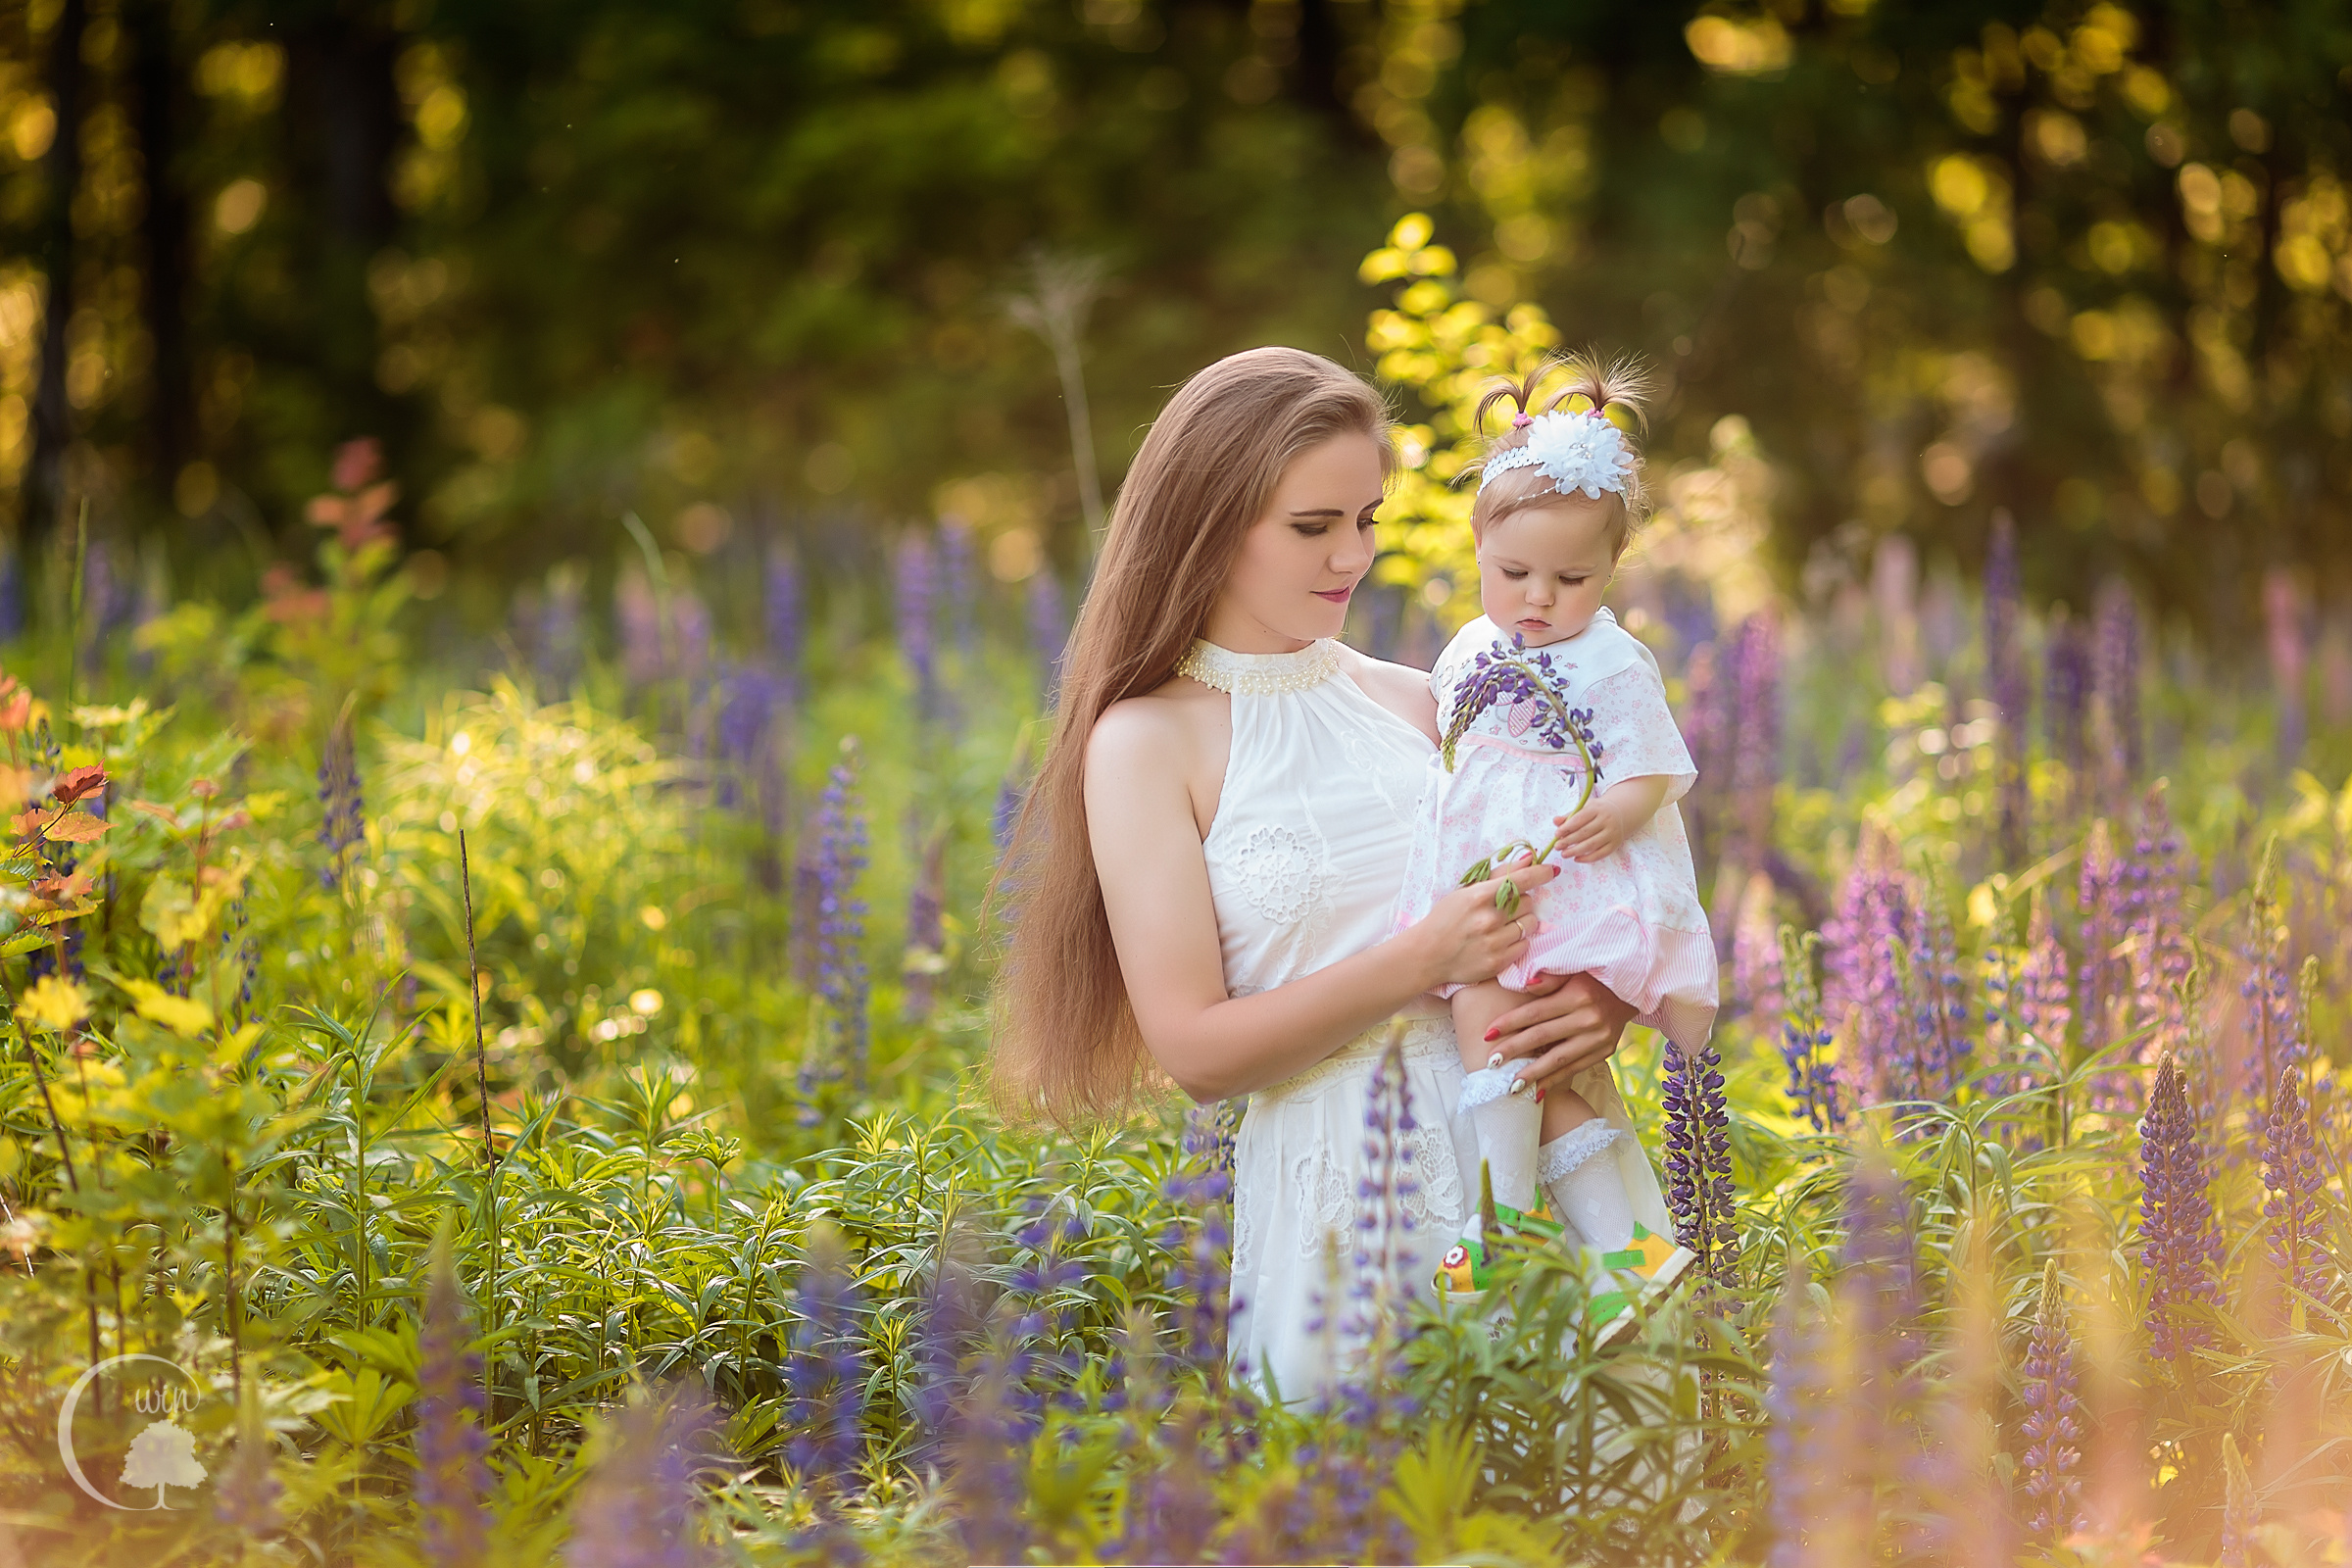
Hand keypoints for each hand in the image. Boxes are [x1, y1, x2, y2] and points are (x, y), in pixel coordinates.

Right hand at [1405, 856, 1557, 989]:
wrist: (1426, 955)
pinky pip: (1525, 945)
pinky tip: (1501, 941)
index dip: (1540, 873)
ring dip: (1522, 922)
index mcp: (1478, 896)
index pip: (1520, 880)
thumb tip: (1529, 860)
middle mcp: (1488, 919)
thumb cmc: (1445, 919)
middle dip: (1522, 902)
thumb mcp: (1464, 892)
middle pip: (1529, 902)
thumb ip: (1498, 875)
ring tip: (1503, 925)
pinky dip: (1517, 941)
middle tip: (1505, 907)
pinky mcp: (1498, 962)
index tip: (1551, 871)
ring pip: (1531, 924)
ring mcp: (1494, 942)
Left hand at [1482, 971, 1635, 1093]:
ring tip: (1510, 1086)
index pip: (1535, 1012)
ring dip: (1533, 1074)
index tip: (1487, 1034)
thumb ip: (1548, 978)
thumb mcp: (1572, 969)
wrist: (1631, 989)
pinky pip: (1575, 1068)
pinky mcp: (1605, 1051)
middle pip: (1543, 1037)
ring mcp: (1599, 1037)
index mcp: (1577, 995)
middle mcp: (1589, 1018)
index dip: (1509, 1023)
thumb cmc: (1592, 976)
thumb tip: (1524, 983)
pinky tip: (1537, 1091)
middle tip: (1491, 1064)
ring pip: (1559, 1059)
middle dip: (1514, 1051)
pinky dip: (1555, 1080)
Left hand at [1550, 799, 1626, 862]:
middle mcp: (1607, 820)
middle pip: (1585, 833)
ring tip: (1564, 854)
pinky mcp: (1615, 844)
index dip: (1567, 827)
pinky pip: (1600, 854)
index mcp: (1597, 808)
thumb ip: (1569, 816)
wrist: (1619, 814)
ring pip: (1591, 845)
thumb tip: (1555, 821)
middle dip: (1568, 841)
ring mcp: (1612, 833)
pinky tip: (1576, 859)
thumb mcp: (1584, 808)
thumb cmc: (1597, 812)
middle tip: (1557, 846)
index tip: (1556, 834)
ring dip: (1575, 851)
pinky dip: (1587, 859)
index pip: (1579, 819)